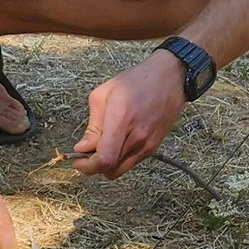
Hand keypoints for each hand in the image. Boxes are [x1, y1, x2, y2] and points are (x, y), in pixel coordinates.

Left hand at [70, 55, 188, 179]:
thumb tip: (83, 148)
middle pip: (110, 169)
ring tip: (103, 145)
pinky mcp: (153, 148)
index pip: (104, 159)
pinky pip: (131, 163)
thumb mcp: (103, 94)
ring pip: (120, 170)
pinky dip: (119, 159)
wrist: (170, 78)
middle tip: (87, 152)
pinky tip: (117, 142)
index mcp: (122, 120)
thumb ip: (92, 125)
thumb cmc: (136, 81)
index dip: (88, 166)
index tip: (78, 160)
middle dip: (94, 165)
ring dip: (107, 163)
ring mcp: (147, 145)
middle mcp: (137, 137)